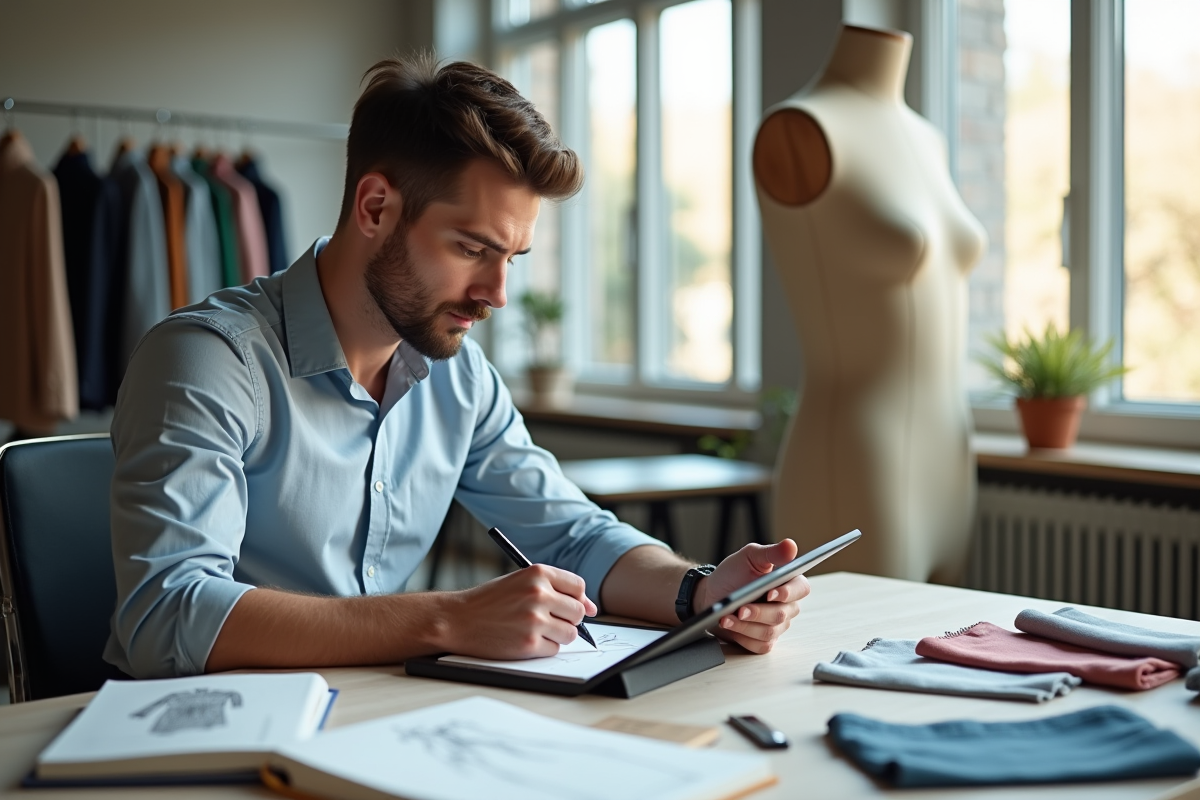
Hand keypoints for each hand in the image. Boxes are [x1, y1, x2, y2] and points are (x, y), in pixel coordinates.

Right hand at [438, 565, 597, 659]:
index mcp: (537, 573)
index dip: (578, 599)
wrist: (457, 619)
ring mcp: (534, 620)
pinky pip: (554, 649)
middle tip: (546, 620)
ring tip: (533, 630)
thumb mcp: (520, 582)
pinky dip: (543, 648)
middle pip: (578, 612)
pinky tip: (523, 640)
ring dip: (557, 635)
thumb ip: (554, 589)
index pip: (578, 586)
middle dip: (567, 619)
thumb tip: (591, 609)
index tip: (574, 608)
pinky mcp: (529, 644)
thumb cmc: (489, 601)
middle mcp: (539, 594)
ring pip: (570, 633)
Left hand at [693, 539, 809, 653]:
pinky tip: (729, 626)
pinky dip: (743, 637)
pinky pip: (760, 645)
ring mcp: (776, 625)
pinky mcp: (764, 641)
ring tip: (727, 617)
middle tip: (740, 608)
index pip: (800, 589)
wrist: (712, 594)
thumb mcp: (749, 557)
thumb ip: (771, 553)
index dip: (788, 593)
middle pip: (781, 614)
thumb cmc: (733, 574)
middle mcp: (787, 606)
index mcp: (788, 583)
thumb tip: (790, 546)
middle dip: (758, 612)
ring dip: (745, 625)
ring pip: (769, 631)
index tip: (770, 593)